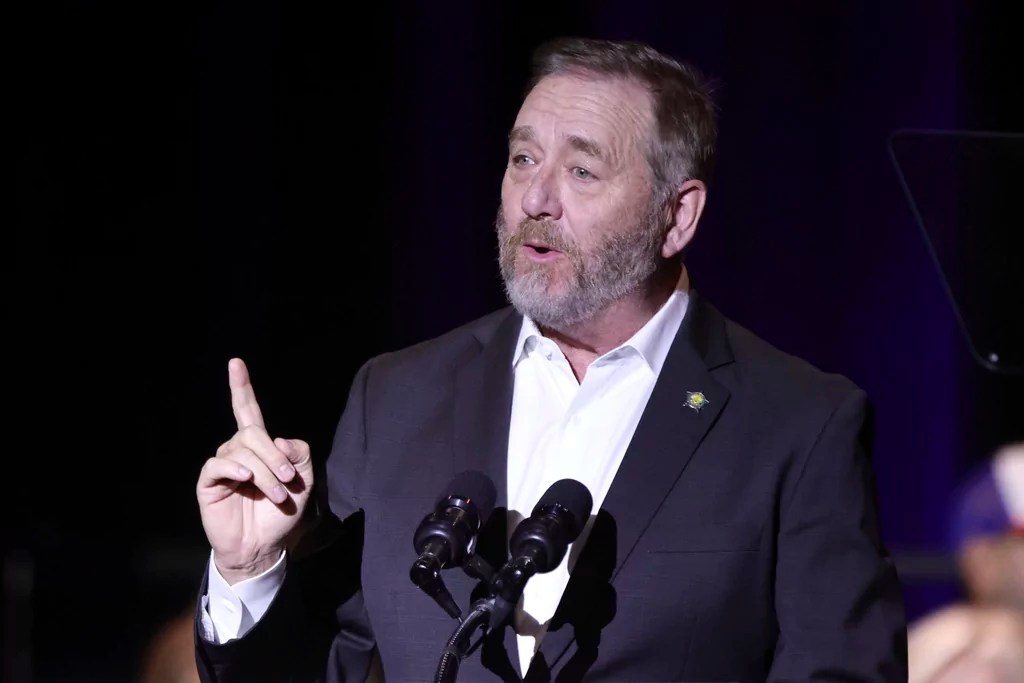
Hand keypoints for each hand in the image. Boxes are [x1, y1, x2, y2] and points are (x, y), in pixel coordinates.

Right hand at [197, 358, 313, 583]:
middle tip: (288, 481)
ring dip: (264, 473)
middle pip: (253, 432)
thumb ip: (299, 454)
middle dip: (274, 455)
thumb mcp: (304, 481)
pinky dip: (236, 469)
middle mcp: (238, 450)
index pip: (247, 410)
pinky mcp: (209, 483)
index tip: (235, 363)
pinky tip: (246, 480)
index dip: (241, 387)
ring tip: (277, 495)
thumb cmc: (282, 513)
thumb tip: (278, 439)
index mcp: (259, 445)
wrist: (264, 546)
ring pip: (242, 451)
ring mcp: (223, 466)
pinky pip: (218, 465)